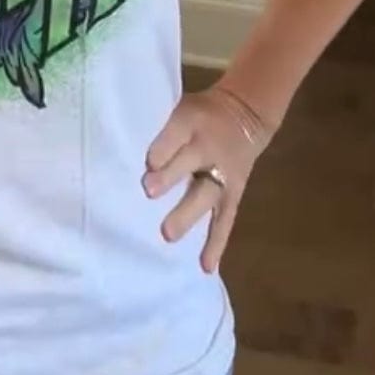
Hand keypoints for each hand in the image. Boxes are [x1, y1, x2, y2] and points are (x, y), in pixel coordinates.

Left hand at [141, 84, 273, 273]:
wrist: (246, 114)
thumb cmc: (199, 115)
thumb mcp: (181, 108)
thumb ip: (161, 132)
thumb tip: (128, 157)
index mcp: (192, 120)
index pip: (176, 132)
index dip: (162, 147)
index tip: (148, 163)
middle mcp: (209, 147)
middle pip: (191, 161)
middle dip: (170, 177)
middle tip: (149, 193)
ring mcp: (224, 173)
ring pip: (207, 194)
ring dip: (188, 214)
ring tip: (168, 235)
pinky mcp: (234, 194)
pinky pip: (225, 219)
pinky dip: (216, 243)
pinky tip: (205, 266)